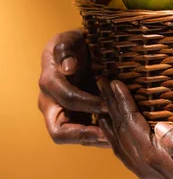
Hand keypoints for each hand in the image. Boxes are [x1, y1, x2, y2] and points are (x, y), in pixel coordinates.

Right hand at [38, 29, 108, 146]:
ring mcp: (61, 112)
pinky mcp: (74, 117)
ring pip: (73, 137)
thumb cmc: (72, 43)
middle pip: (60, 132)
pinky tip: (118, 132)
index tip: (108, 105)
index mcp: (49, 83)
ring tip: (117, 139)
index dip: (87, 104)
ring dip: (94, 139)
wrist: (76, 50)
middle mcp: (50, 103)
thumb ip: (66, 50)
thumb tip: (68, 67)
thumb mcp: (68, 39)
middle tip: (109, 137)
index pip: (67, 100)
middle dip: (84, 135)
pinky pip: (84, 132)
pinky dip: (99, 134)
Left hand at [97, 79, 172, 178]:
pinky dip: (115, 138)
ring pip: (119, 143)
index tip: (114, 81)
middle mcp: (144, 167)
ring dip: (110, 121)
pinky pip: (124, 154)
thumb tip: (162, 129)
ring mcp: (145, 173)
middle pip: (120, 131)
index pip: (131, 123)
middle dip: (110, 105)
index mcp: (154, 158)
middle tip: (100, 82)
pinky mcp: (150, 176)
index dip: (122, 101)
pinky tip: (114, 132)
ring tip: (102, 104)